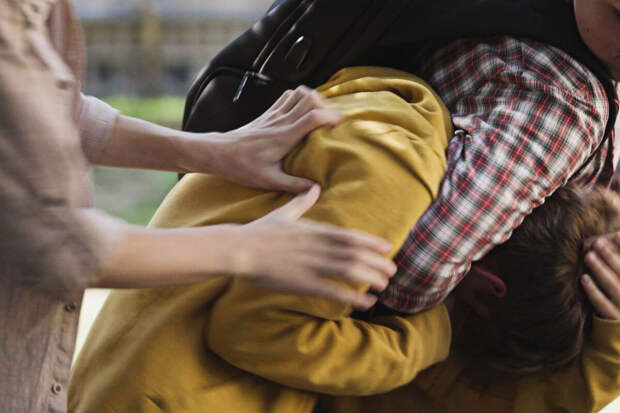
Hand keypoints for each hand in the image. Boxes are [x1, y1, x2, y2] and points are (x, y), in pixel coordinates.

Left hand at [183, 86, 341, 192]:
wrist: (219, 153)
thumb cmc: (243, 167)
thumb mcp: (269, 180)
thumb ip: (294, 185)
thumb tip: (317, 190)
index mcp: (285, 137)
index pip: (313, 116)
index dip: (331, 116)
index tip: (340, 125)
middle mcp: (281, 121)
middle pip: (310, 98)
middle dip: (327, 105)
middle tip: (333, 120)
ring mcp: (274, 114)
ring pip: (299, 93)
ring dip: (313, 99)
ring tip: (321, 114)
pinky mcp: (268, 113)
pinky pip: (287, 96)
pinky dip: (300, 98)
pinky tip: (302, 111)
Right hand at [231, 185, 396, 308]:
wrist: (240, 248)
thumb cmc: (260, 230)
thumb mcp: (284, 212)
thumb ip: (302, 201)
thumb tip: (313, 187)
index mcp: (315, 230)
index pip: (352, 235)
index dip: (372, 242)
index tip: (388, 247)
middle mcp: (319, 246)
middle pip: (357, 253)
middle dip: (378, 262)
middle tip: (393, 270)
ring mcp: (312, 265)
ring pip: (350, 270)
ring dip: (371, 278)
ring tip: (384, 285)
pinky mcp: (303, 283)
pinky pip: (334, 291)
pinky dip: (352, 296)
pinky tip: (366, 302)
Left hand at [582, 232, 619, 319]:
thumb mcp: (619, 279)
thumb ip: (617, 261)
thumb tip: (616, 233)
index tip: (616, 233)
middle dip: (612, 257)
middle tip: (598, 242)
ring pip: (615, 288)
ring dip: (601, 270)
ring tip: (589, 256)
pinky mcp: (615, 321)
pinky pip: (603, 306)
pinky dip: (594, 291)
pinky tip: (584, 278)